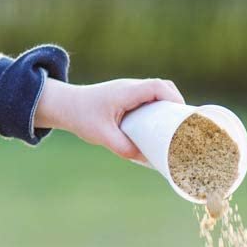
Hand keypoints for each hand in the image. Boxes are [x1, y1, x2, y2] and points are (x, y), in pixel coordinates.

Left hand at [34, 78, 184, 160]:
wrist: (63, 105)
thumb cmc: (81, 116)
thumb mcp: (101, 134)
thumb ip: (121, 147)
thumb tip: (145, 159)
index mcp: (127, 91)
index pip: (159, 87)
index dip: (175, 98)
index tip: (182, 115)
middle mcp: (130, 87)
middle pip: (163, 87)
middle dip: (176, 103)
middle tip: (181, 125)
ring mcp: (128, 91)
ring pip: (156, 92)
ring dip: (166, 105)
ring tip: (173, 126)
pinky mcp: (125, 97)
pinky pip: (148, 98)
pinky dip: (157, 107)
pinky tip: (158, 124)